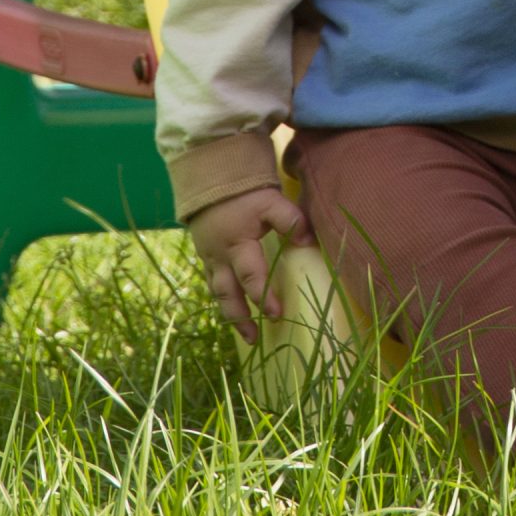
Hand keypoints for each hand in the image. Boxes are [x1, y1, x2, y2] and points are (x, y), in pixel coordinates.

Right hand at [186, 185, 308, 342]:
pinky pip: (213, 283)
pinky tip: (233, 309)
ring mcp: (209, 258)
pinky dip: (223, 298)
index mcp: (237, 245)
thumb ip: (290, 220)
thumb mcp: (271, 201)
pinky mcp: (206, 256)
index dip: (263, 297)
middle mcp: (220, 257)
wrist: (212, 177)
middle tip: (254, 338)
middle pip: (228, 295)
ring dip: (230, 314)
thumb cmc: (245, 191)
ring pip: (217, 292)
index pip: (251, 277)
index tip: (276, 314)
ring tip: (245, 333)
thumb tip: (309, 241)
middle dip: (240, 319)